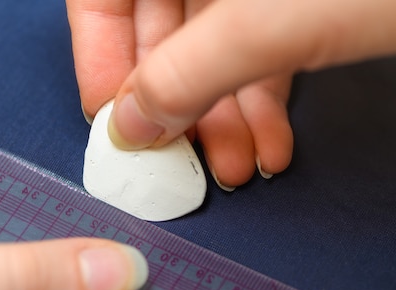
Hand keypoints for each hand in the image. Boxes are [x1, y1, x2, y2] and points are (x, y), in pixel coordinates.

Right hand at [66, 0, 395, 188]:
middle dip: (172, 106)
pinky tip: (266, 144)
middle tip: (175, 160)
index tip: (108, 119)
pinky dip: (259, 106)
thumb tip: (133, 120)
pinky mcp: (297, 2)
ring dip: (219, 119)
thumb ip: (192, 68)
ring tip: (232, 166)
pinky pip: (258, 55)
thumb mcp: (278, 16)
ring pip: (211, 52)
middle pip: (160, 30)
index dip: (98, 55)